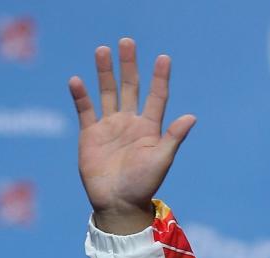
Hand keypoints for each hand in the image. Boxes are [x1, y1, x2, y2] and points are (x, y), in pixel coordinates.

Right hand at [68, 37, 194, 233]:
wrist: (118, 203)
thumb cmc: (143, 184)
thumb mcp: (161, 159)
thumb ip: (173, 137)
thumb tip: (192, 117)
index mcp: (150, 128)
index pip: (157, 97)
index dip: (160, 78)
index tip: (164, 58)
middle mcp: (130, 123)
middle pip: (130, 88)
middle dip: (129, 65)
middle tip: (127, 42)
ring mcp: (109, 127)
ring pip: (107, 93)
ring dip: (104, 72)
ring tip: (102, 50)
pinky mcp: (90, 134)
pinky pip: (85, 110)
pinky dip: (81, 95)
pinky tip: (77, 80)